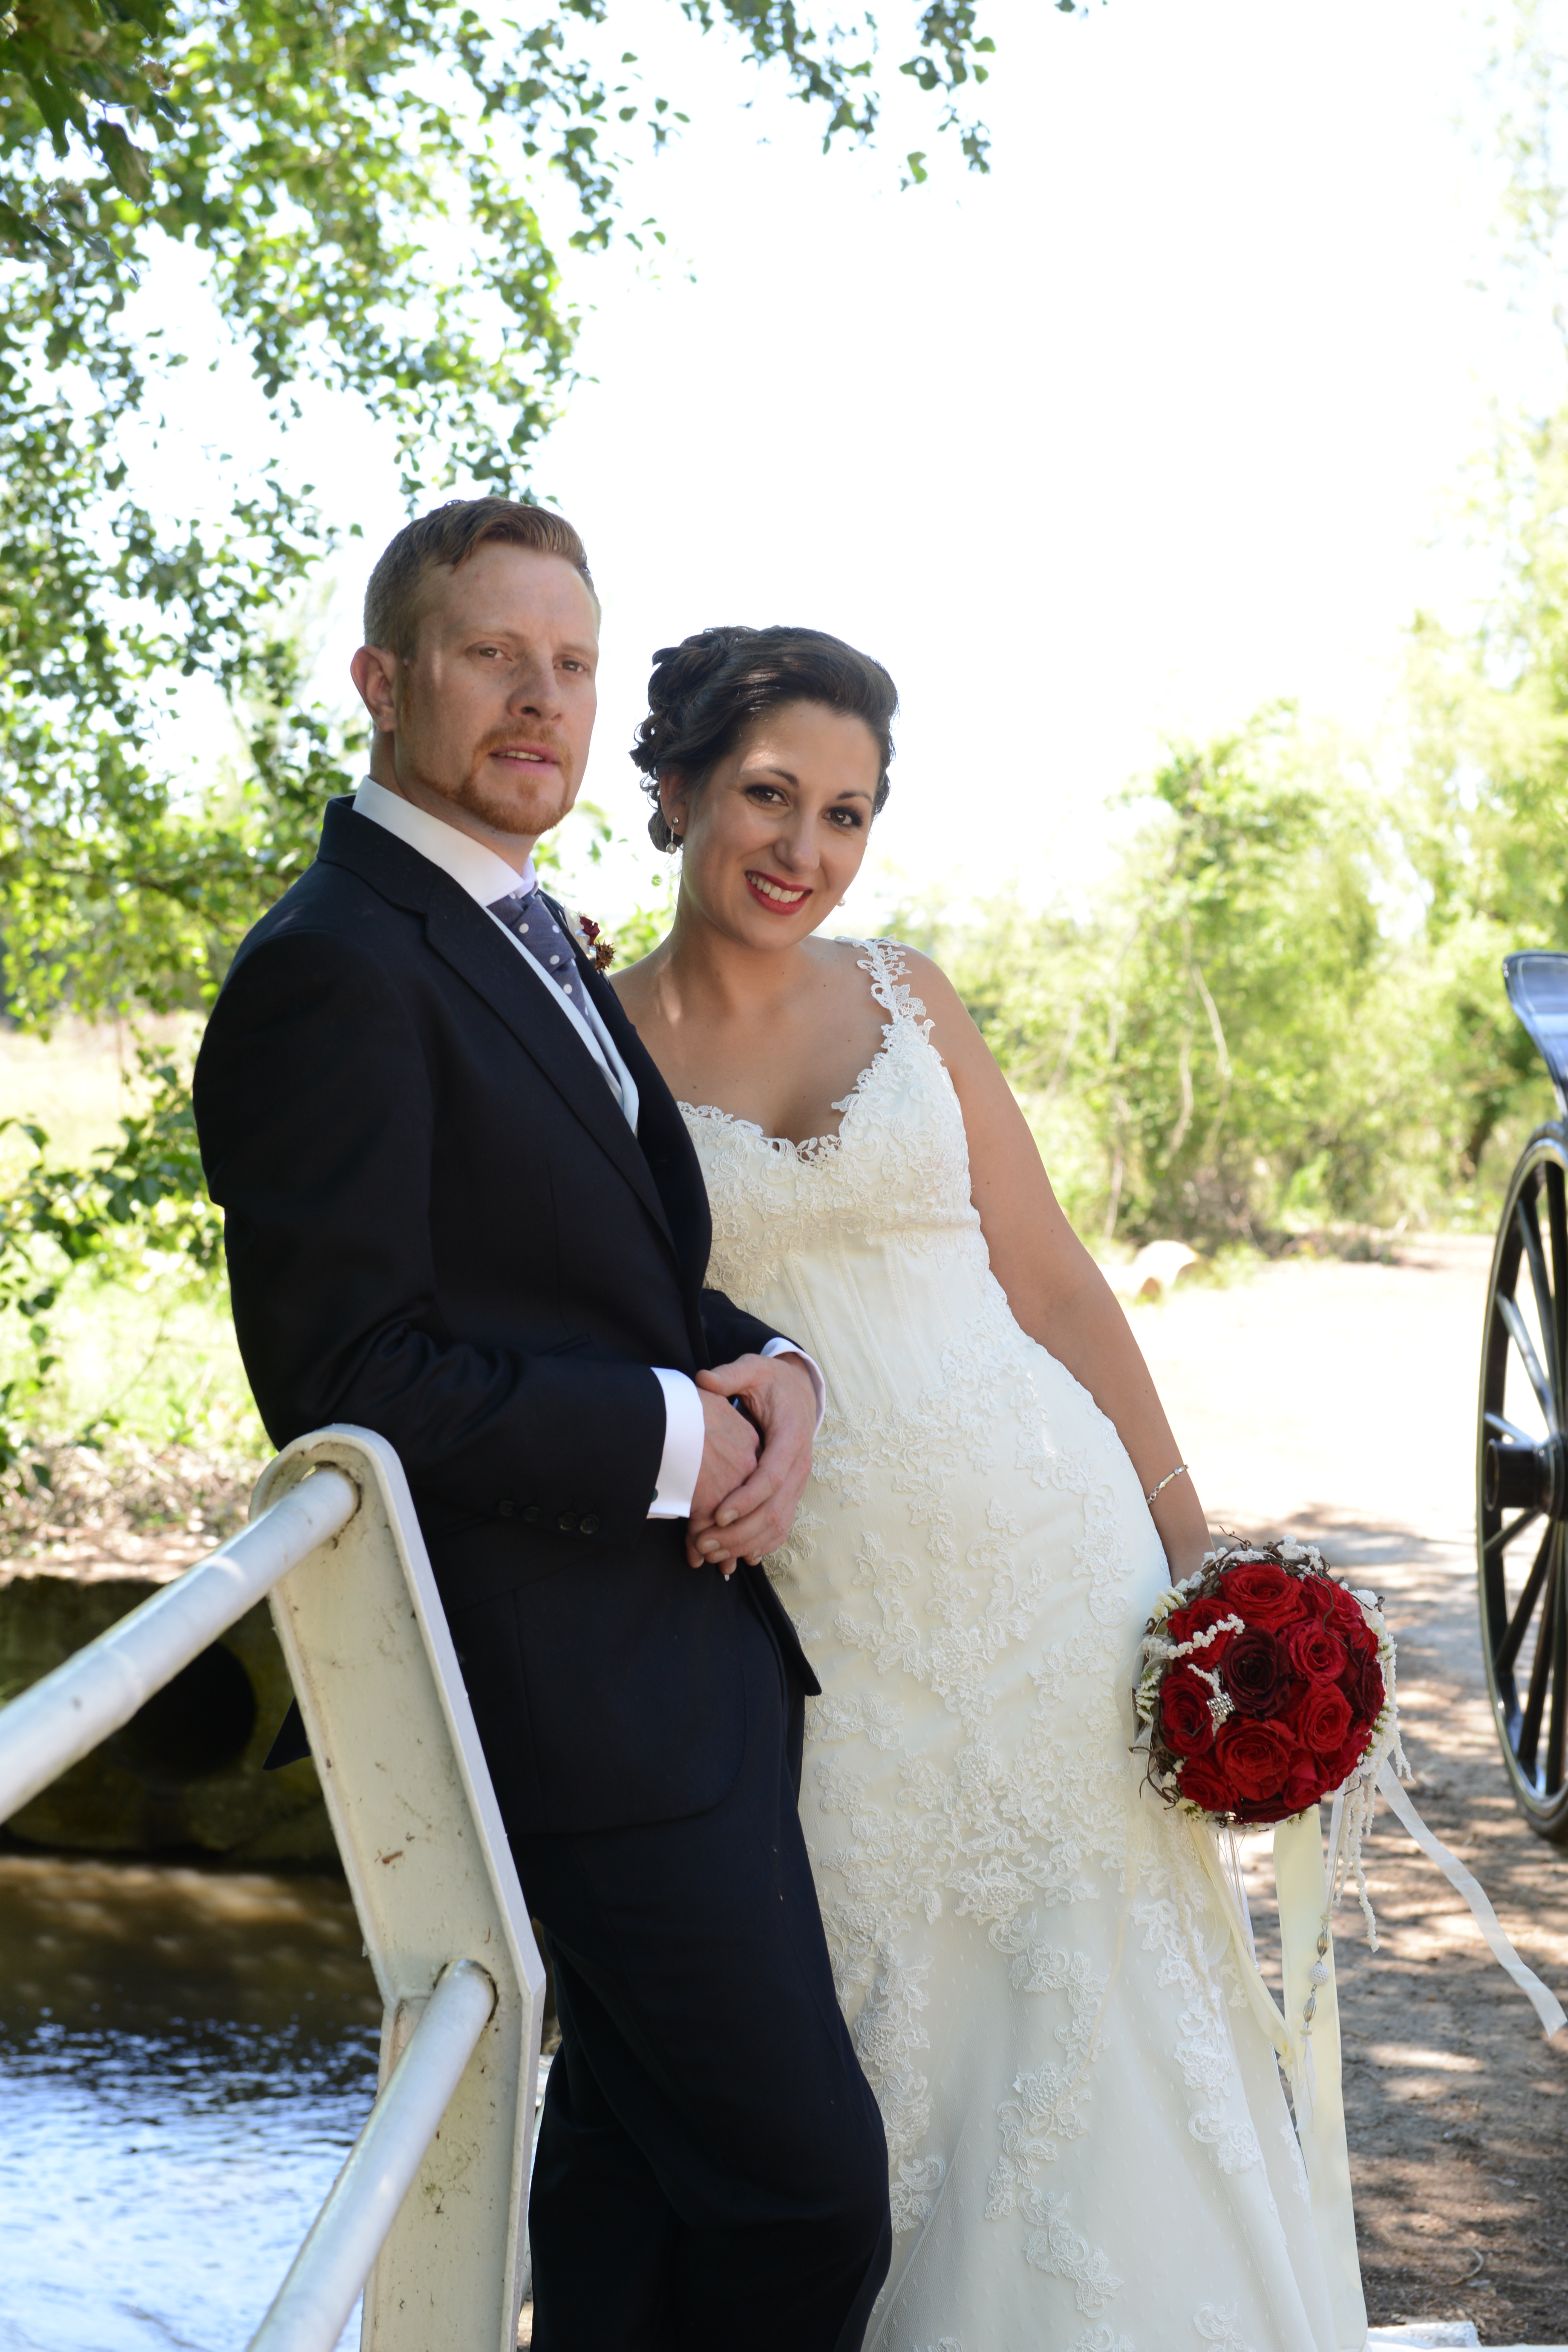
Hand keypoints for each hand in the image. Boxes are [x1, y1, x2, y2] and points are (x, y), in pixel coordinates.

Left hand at [686, 1351, 816, 1572]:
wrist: (800, 1391)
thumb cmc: (771, 1383)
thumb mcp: (754, 1370)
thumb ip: (731, 1374)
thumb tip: (704, 1379)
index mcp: (791, 1438)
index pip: (771, 1476)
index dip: (746, 1499)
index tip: (718, 1515)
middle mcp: (800, 1465)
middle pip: (775, 1510)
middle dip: (739, 1532)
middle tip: (704, 1543)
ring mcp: (799, 1482)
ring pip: (779, 1524)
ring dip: (746, 1544)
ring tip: (713, 1554)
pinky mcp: (793, 1492)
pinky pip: (783, 1526)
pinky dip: (763, 1544)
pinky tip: (740, 1556)